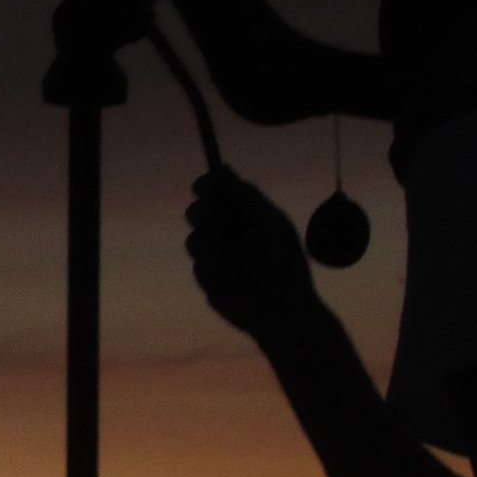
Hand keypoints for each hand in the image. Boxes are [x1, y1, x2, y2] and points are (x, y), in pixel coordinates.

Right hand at [184, 168, 316, 341]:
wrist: (282, 308)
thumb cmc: (282, 261)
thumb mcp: (267, 221)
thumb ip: (244, 195)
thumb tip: (223, 168)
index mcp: (246, 214)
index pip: (216, 191)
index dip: (206, 186)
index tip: (201, 188)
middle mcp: (229, 232)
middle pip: (198, 211)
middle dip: (205, 216)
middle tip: (222, 226)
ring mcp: (217, 256)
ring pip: (194, 240)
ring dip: (211, 247)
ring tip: (236, 263)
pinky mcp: (210, 279)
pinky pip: (199, 268)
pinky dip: (215, 272)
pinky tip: (234, 282)